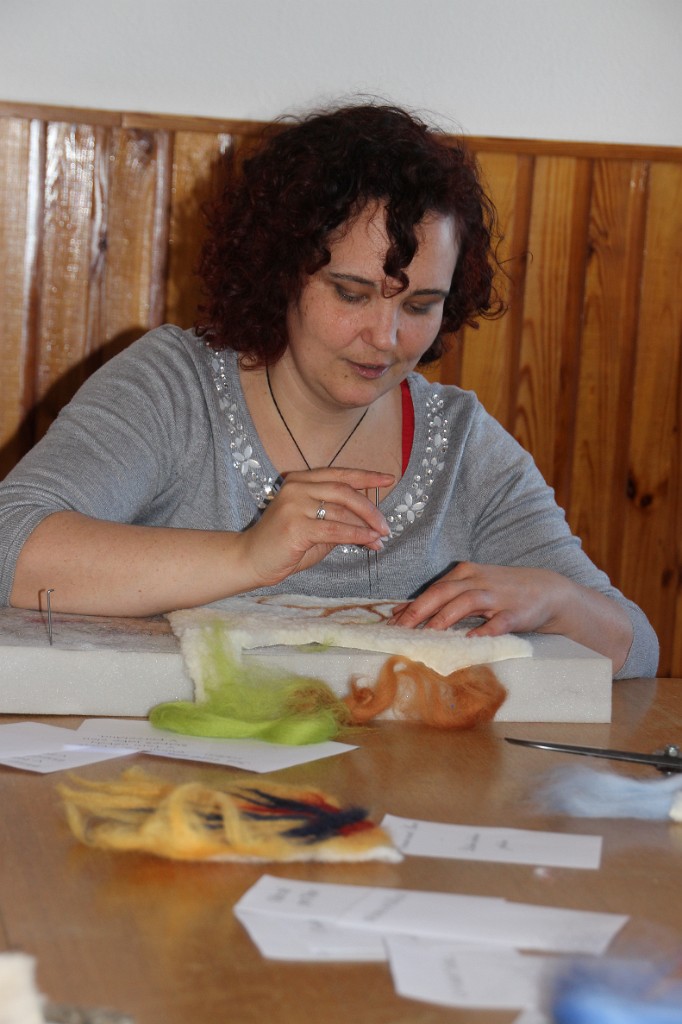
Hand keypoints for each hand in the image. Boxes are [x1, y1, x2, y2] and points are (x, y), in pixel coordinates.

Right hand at [238, 467, 393, 586]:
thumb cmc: (284, 545)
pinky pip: (335, 529)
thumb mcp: (315, 528)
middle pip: (344, 490)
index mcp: (301, 480)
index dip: (366, 476)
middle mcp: (297, 487)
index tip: (388, 479)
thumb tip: (371, 524)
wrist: (250, 560)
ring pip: (341, 511)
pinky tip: (369, 541)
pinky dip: (356, 535)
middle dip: (370, 507)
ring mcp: (294, 504)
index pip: (339, 474)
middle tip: (386, 524)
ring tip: (381, 537)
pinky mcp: (296, 525)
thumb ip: (338, 520)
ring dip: (366, 525)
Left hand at [388, 561, 569, 635]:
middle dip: (420, 611)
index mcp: (464, 574)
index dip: (411, 607)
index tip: (391, 624)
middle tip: (400, 630)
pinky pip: (498, 621)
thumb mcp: (471, 588)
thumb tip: (401, 613)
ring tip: (428, 634)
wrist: (547, 590)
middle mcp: (477, 580)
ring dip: (446, 618)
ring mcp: (497, 595)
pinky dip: (484, 629)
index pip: (432, 589)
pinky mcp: (516, 611)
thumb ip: (441, 600)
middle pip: (443, 592)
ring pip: (467, 602)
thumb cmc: (502, 591)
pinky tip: (471, 639)